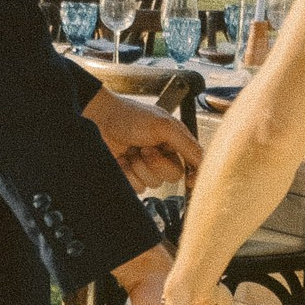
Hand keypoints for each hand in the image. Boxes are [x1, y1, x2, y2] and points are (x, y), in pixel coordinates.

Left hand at [86, 85, 203, 194]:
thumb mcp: (164, 127)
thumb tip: (205, 162)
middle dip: (157, 164)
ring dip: (139, 167)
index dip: (195, 173)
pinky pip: (137, 187)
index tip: (191, 180)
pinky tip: (121, 159)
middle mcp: (163, 155)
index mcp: (175, 141)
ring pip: (153, 183)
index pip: (194, 163)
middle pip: (173, 176)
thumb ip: (187, 145)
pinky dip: (128, 174)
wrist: (99, 119)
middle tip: (145, 148)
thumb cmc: (130, 116)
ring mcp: (146, 166)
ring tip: (131, 150)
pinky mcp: (131, 176)